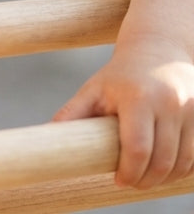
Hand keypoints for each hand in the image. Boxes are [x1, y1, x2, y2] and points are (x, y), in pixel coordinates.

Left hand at [53, 34, 193, 188]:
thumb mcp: (95, 88)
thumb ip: (74, 111)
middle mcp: (168, 102)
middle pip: (162, 160)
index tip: (118, 180)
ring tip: (146, 178)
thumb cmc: (121, 74)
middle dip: (146, 180)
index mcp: (137, 96)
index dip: (129, 172)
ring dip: (165, 178)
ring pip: (183, 162)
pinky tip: (165, 168)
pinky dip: (182, 168)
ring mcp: (191, 109)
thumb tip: (49, 132)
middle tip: (131, 182)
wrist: (158, 48)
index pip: (137, 148)